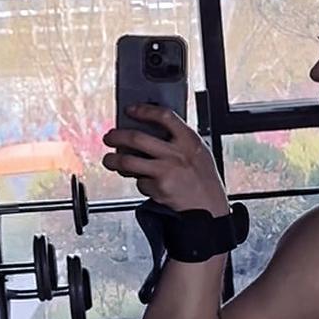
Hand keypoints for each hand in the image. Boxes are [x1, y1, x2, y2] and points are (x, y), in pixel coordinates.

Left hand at [101, 105, 230, 215]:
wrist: (208, 207)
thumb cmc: (203, 179)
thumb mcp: (198, 152)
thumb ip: (178, 140)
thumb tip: (151, 130)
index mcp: (189, 140)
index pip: (164, 116)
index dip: (144, 111)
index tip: (131, 110)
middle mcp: (176, 154)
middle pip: (136, 138)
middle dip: (116, 136)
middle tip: (110, 137)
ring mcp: (166, 171)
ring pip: (128, 161)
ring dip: (113, 161)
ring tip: (109, 160)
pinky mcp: (158, 188)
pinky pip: (140, 182)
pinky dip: (140, 182)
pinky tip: (147, 182)